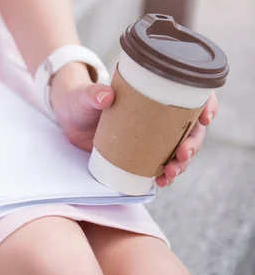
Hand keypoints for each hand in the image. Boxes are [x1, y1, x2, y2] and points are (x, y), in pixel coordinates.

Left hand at [49, 62, 218, 188]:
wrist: (67, 115)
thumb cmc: (80, 98)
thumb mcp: (86, 95)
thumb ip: (94, 94)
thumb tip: (106, 97)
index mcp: (154, 92)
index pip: (192, 95)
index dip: (206, 105)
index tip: (205, 118)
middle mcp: (158, 113)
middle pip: (190, 128)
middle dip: (194, 144)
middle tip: (182, 155)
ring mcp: (151, 134)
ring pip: (178, 149)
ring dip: (182, 164)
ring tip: (170, 174)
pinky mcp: (140, 151)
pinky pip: (160, 164)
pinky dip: (164, 174)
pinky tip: (160, 182)